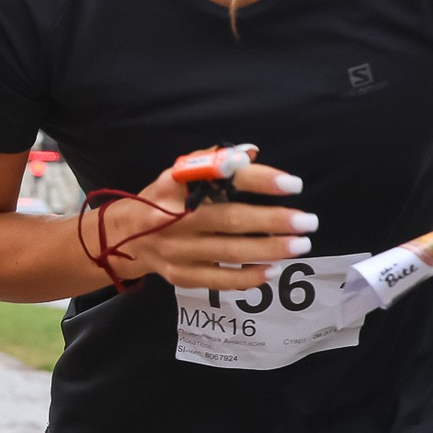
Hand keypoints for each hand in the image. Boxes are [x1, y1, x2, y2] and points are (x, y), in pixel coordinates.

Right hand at [87, 159, 314, 291]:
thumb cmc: (162, 200)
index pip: (223, 179)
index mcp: (175, 185)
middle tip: (308, 221)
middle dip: (274, 221)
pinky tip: (272, 270)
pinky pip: (219, 279)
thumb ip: (212, 162)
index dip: (259, 180)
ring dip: (269, 249)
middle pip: (230, 220)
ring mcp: (176, 250)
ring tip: (301, 245)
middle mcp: (173, 218)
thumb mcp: (179, 174)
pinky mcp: (179, 275)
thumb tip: (251, 153)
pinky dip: (247, 277)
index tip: (293, 184)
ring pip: (229, 251)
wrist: (123, 238)